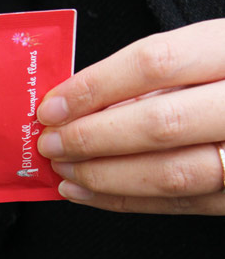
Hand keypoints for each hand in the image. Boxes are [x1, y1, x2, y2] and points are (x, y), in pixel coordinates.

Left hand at [36, 18, 224, 214]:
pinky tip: (85, 192)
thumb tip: (81, 104)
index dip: (94, 87)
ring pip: (170, 173)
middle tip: (49, 142)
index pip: (155, 63)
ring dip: (102, 175)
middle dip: (91, 137)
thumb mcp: (211, 53)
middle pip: (160, 123)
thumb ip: (157, 75)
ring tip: (62, 168)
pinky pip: (180, 205)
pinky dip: (123, 200)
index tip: (52, 105)